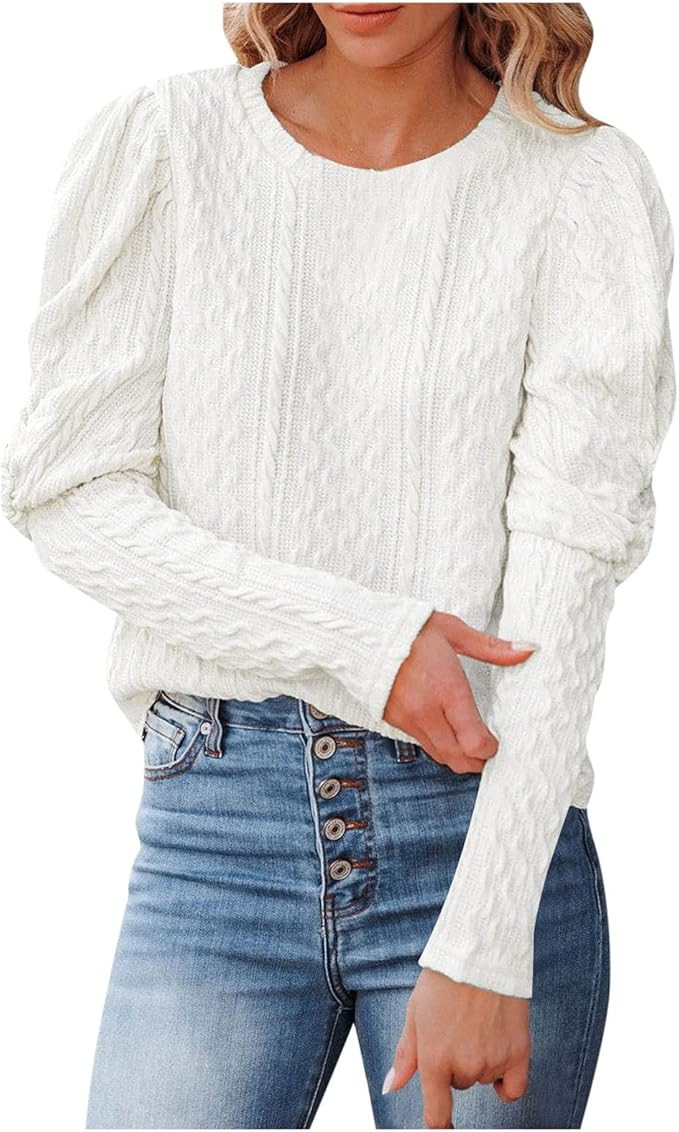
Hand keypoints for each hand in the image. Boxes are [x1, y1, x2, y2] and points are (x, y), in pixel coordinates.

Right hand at [383, 611, 538, 771]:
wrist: (364, 634)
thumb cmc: (410, 630)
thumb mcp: (454, 632)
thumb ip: (492, 648)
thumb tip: (528, 650)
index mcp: (447, 690)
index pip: (475, 742)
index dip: (491, 749)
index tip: (496, 740)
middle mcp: (427, 712)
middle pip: (459, 759)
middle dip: (477, 760)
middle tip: (487, 747)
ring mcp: (409, 720)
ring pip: (441, 756)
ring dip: (458, 754)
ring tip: (468, 739)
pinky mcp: (395, 722)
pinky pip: (423, 744)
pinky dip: (438, 743)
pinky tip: (445, 728)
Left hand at [383, 968, 530, 1128]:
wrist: (479, 953)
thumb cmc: (443, 981)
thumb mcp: (414, 1014)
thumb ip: (405, 1056)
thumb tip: (391, 1087)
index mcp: (434, 1059)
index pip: (437, 1114)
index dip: (438, 1121)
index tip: (441, 1121)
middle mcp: (464, 1066)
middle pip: (459, 1084)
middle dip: (455, 1063)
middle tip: (456, 1028)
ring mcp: (493, 1062)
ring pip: (483, 1078)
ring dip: (480, 1061)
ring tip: (476, 1023)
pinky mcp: (518, 1053)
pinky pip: (512, 1089)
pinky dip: (506, 1080)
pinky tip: (499, 1057)